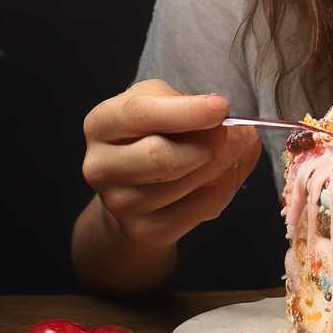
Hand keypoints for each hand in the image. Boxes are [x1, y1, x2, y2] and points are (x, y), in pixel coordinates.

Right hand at [82, 81, 262, 248]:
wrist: (137, 187)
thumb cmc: (152, 135)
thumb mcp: (161, 104)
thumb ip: (187, 104)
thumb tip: (227, 118)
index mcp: (101, 124)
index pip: (141, 114)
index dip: (186, 111)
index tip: (221, 107)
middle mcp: (102, 166)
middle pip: (163, 157)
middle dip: (209, 145)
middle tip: (230, 135)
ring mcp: (121, 203)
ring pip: (186, 183)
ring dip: (222, 166)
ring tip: (227, 154)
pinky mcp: (146, 229)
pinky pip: (202, 207)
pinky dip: (224, 189)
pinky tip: (220, 178)